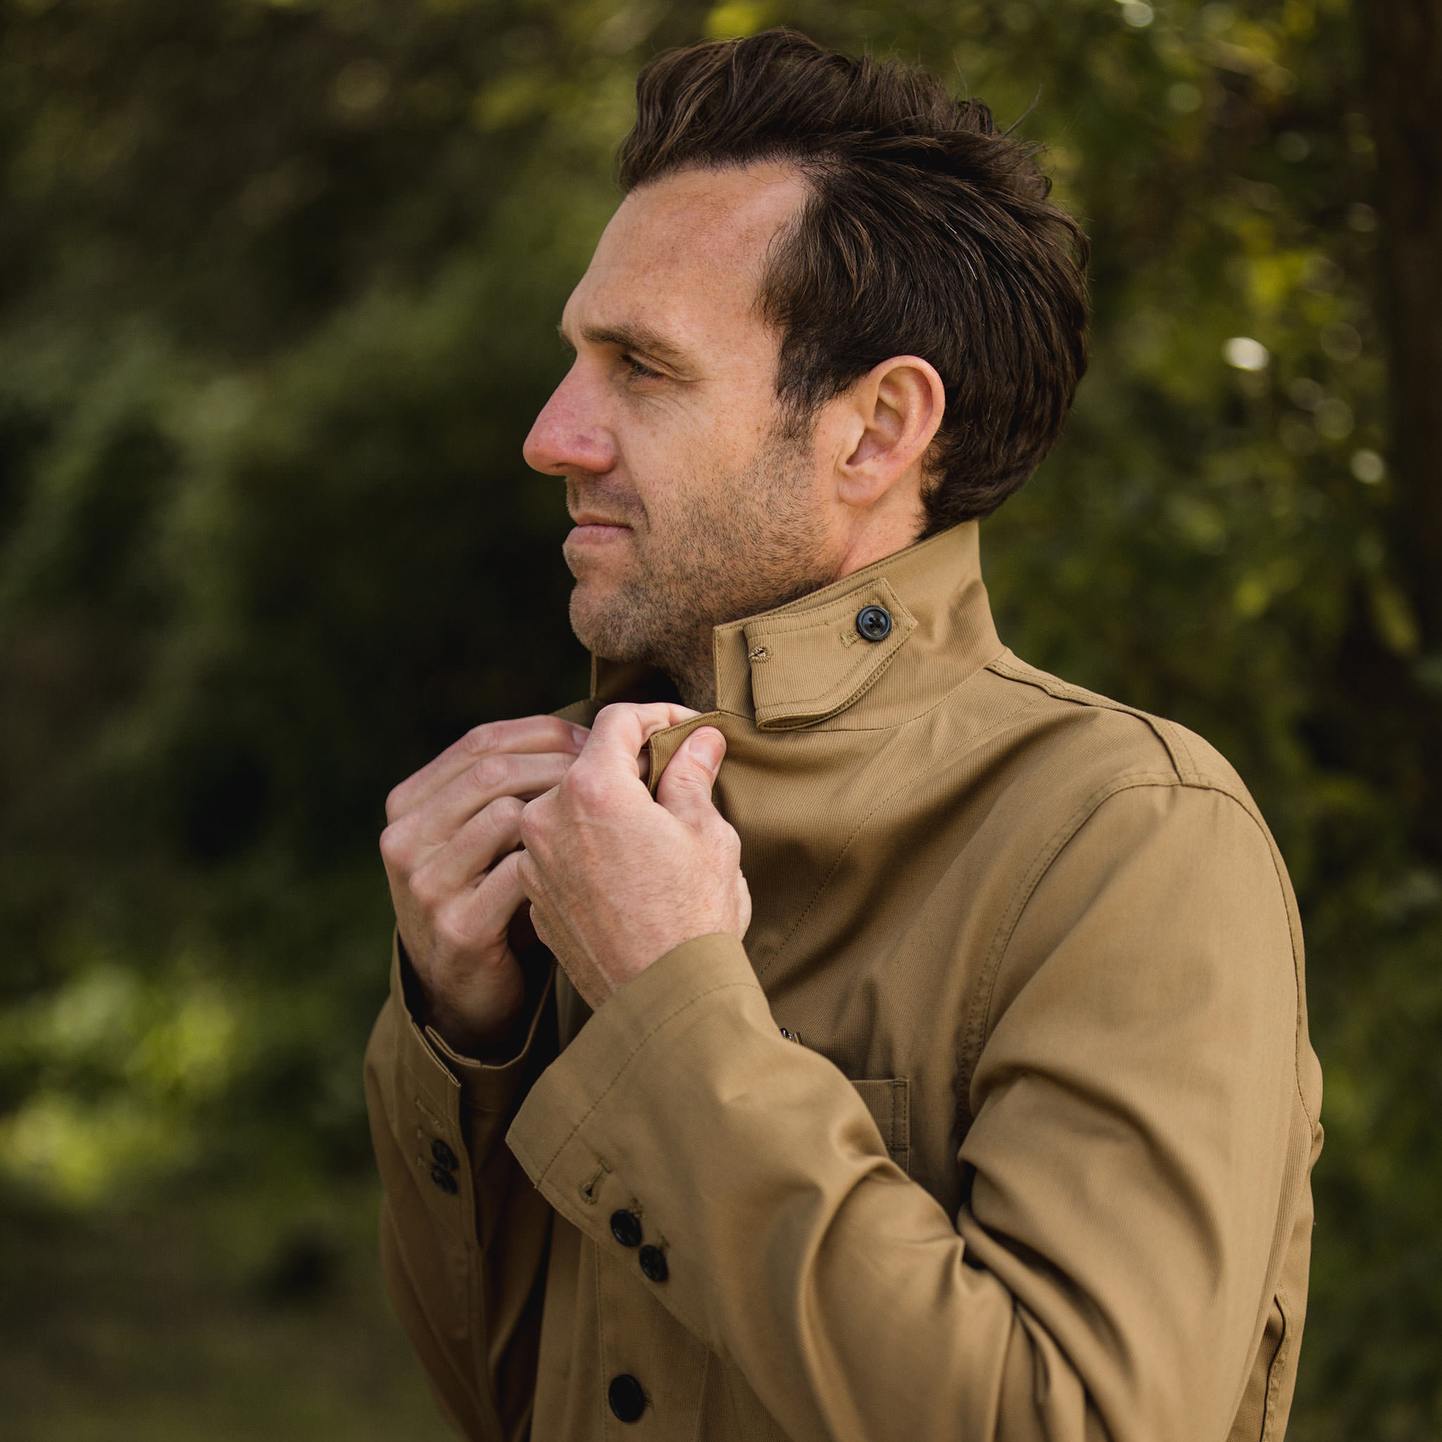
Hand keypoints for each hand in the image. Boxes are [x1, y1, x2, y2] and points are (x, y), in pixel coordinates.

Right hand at [379, 714, 596, 1053]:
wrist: (465, 994)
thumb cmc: (491, 898)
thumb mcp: (478, 835)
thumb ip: (504, 784)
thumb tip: (582, 726)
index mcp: (407, 804)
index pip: (481, 741)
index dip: (545, 733)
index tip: (595, 739)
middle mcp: (404, 840)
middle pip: (494, 771)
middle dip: (563, 764)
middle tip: (615, 772)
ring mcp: (425, 887)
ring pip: (507, 815)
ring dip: (567, 808)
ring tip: (609, 812)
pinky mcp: (457, 929)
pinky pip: (521, 872)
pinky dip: (561, 860)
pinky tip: (594, 861)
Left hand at [516, 702, 751, 1011]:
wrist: (664, 1000)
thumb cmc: (692, 916)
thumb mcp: (707, 833)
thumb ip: (692, 775)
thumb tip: (699, 739)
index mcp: (592, 789)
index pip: (617, 721)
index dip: (657, 716)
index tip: (684, 730)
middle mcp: (548, 817)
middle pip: (587, 763)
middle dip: (631, 764)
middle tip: (675, 777)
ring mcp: (535, 860)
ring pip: (569, 807)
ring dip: (606, 806)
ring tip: (651, 828)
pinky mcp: (534, 897)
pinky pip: (558, 850)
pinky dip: (588, 845)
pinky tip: (625, 867)